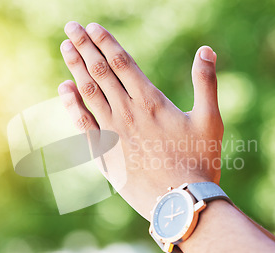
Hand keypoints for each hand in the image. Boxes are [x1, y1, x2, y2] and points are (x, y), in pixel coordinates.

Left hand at [58, 21, 222, 218]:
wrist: (180, 203)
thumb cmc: (200, 162)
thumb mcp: (210, 120)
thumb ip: (206, 83)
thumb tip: (206, 50)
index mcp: (150, 101)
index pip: (122, 62)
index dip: (106, 42)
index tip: (92, 26)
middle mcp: (126, 113)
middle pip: (100, 72)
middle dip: (84, 47)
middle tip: (71, 27)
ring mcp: (112, 133)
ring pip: (88, 93)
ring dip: (75, 68)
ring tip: (65, 47)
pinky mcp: (104, 154)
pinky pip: (82, 124)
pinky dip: (71, 105)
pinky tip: (64, 90)